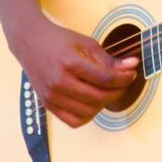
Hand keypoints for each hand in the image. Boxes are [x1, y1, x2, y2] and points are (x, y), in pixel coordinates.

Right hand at [6, 15, 138, 127]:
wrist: (29, 42)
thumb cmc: (58, 40)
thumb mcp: (85, 43)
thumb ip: (108, 59)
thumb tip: (131, 66)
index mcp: (70, 63)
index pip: (105, 79)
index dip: (124, 79)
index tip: (132, 73)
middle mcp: (59, 83)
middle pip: (98, 97)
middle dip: (118, 91)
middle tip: (124, 83)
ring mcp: (52, 96)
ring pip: (88, 112)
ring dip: (104, 104)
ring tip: (109, 92)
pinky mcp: (47, 105)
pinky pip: (73, 121)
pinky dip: (87, 115)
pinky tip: (93, 102)